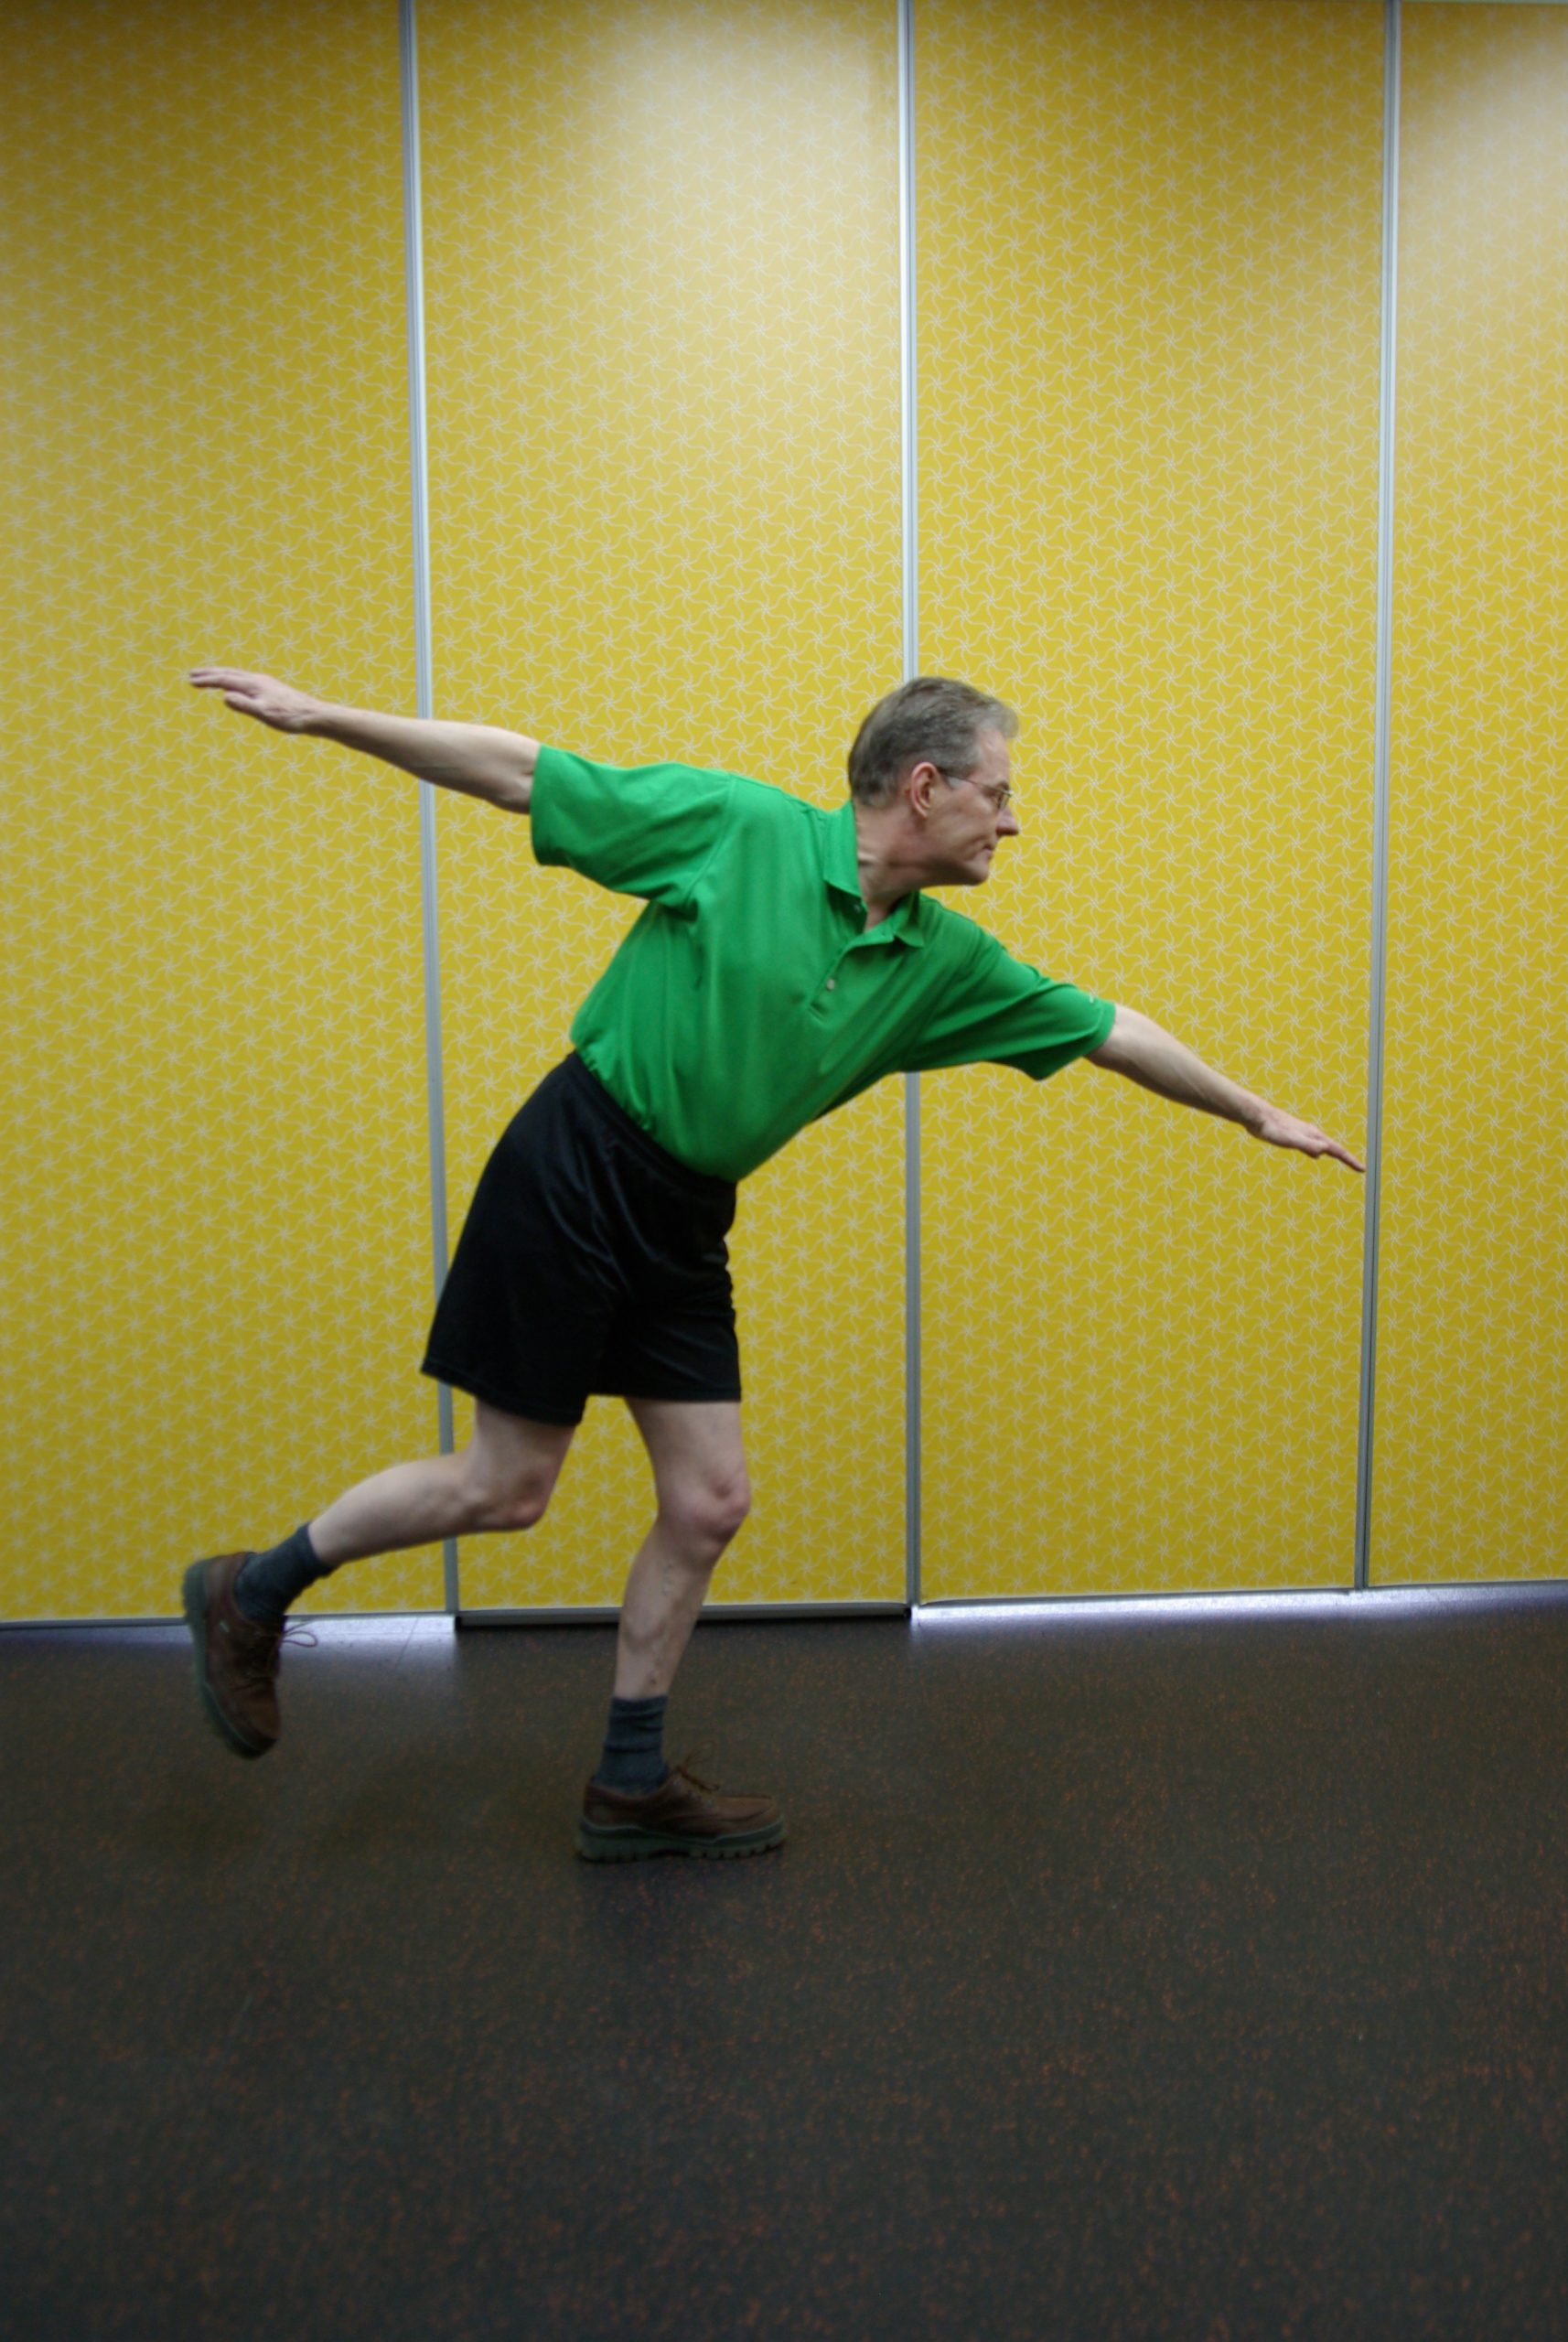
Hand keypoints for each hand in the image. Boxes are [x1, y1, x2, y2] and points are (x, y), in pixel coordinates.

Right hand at [189, 666, 324, 732]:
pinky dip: (235, 682)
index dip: (207, 680)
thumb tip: (224, 696)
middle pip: (230, 674)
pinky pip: (247, 682)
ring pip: (239, 676)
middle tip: (192, 674)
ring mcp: (266, 684)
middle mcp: (258, 680)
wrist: (315, 715)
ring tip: (211, 678)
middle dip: (210, 674)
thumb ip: (245, 706)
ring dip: (222, 676)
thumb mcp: (265, 714)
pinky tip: (238, 688)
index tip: (190, 681)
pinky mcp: (272, 690)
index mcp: (254, 685)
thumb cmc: (291, 718)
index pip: (225, 680)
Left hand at [1249, 1102, 1364, 1173]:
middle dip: (1347, 1158)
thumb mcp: (1289, 1140)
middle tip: (1359, 1168)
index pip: (1336, 1150)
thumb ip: (1306, 1144)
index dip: (1350, 1160)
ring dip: (1335, 1154)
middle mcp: (1311, 1133)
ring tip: (1344, 1160)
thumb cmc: (1271, 1128)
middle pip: (1334, 1148)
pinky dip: (1318, 1151)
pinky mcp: (1293, 1135)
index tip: (1363, 1169)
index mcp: (1313, 1135)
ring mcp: (1302, 1133)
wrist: (1256, 1115)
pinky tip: (1315, 1155)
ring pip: (1323, 1146)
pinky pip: (1312, 1146)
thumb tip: (1324, 1151)